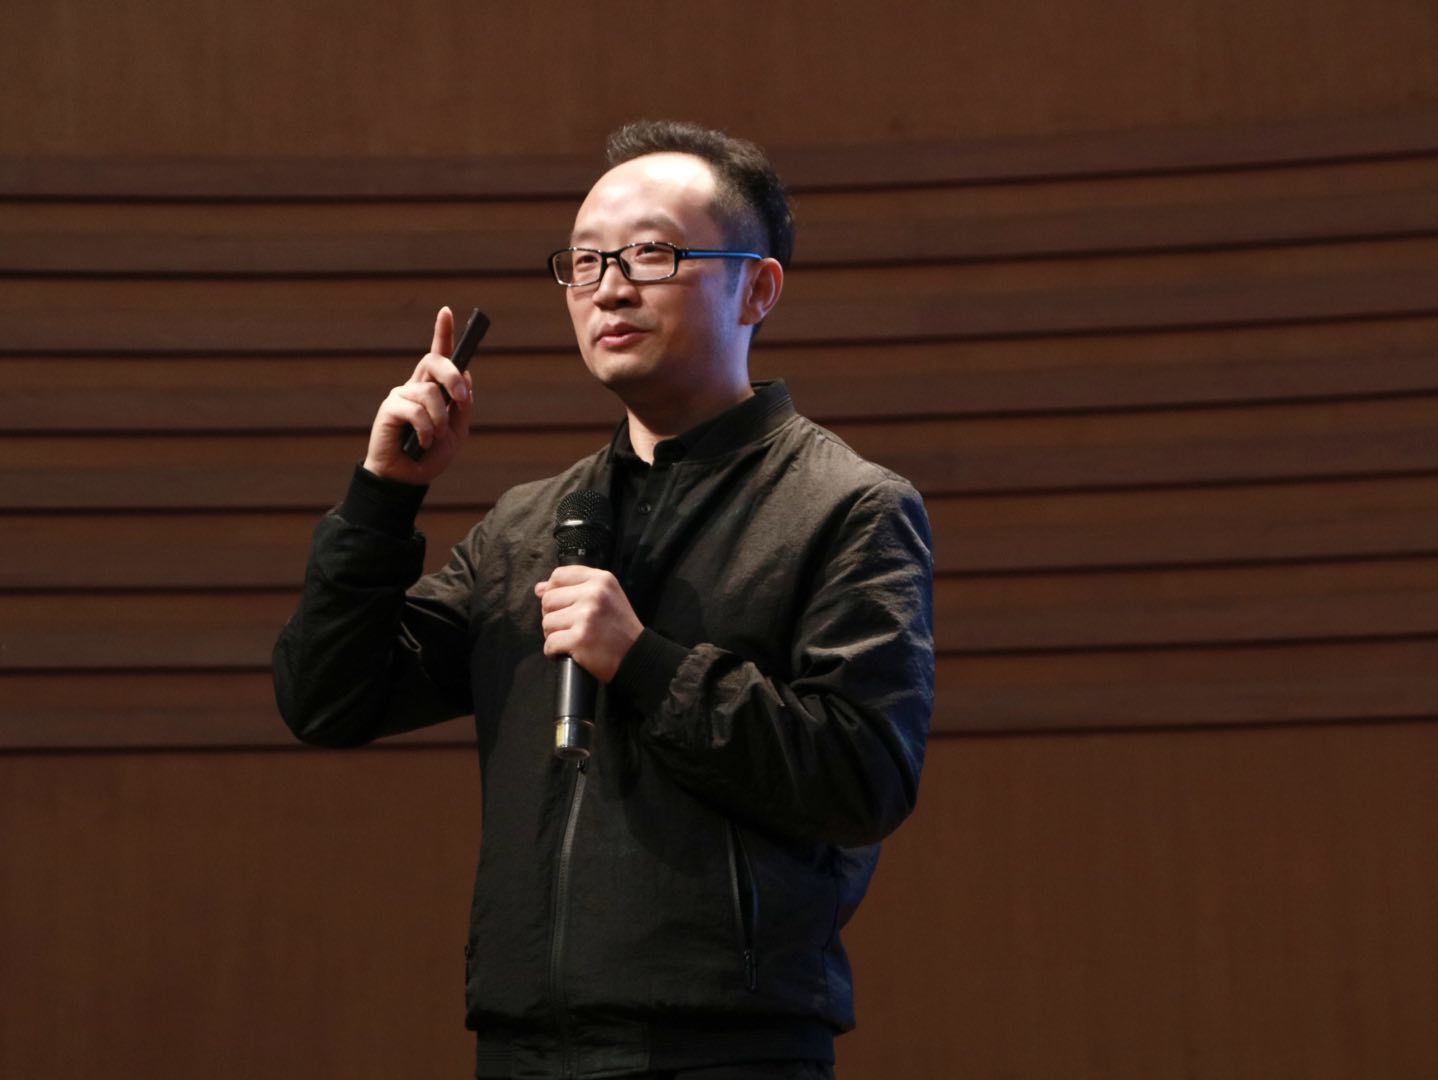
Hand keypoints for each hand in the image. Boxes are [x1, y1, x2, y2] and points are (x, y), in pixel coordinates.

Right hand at [362, 306, 474, 483]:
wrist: (408, 479)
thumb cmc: (431, 455)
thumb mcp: (457, 431)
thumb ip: (462, 405)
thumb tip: (464, 376)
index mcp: (433, 388)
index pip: (439, 354)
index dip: (442, 332)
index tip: (447, 311)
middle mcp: (415, 386)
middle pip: (435, 361)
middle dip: (453, 376)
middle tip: (461, 398)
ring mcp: (401, 395)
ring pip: (429, 392)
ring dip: (439, 419)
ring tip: (434, 438)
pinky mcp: (389, 408)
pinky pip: (415, 410)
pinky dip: (425, 430)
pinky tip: (421, 443)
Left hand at [535, 566, 642, 682]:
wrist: (637, 656)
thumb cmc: (619, 628)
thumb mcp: (606, 597)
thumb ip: (574, 588)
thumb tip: (539, 589)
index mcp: (601, 579)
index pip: (559, 575)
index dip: (553, 591)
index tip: (561, 605)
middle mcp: (594, 594)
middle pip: (548, 600)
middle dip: (553, 616)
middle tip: (569, 627)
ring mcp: (586, 616)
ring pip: (547, 622)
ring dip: (554, 635)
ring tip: (571, 639)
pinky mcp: (579, 638)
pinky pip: (550, 643)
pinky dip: (554, 652)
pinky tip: (568, 652)